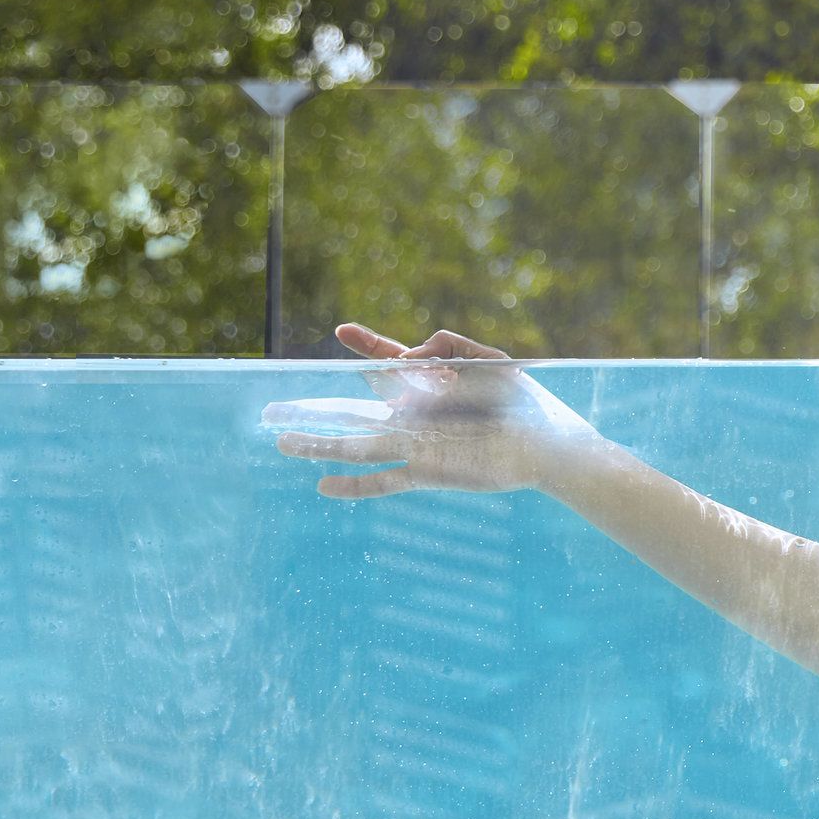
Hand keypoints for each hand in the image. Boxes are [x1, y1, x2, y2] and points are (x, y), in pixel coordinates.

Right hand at [261, 323, 609, 499]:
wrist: (546, 445)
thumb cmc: (526, 402)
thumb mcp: (491, 360)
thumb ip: (450, 346)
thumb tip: (411, 355)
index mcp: (430, 385)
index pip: (388, 363)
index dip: (366, 347)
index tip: (342, 331)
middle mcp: (415, 416)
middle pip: (353, 409)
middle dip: (314, 409)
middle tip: (272, 409)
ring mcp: (417, 445)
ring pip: (356, 445)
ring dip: (318, 444)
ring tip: (281, 441)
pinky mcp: (427, 472)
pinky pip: (384, 480)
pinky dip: (355, 485)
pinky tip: (324, 486)